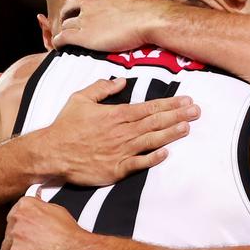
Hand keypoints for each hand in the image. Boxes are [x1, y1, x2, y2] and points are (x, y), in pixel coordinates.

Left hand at [2, 195, 87, 249]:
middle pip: (8, 232)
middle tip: (34, 244)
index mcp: (25, 205)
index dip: (20, 226)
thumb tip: (34, 207)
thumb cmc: (69, 233)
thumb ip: (39, 207)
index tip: (27, 231)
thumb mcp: (56, 210)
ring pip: (7, 248)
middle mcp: (17, 219)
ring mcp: (15, 237)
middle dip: (18, 240)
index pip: (12, 216)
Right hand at [35, 77, 198, 185]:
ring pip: (151, 140)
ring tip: (188, 128)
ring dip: (171, 134)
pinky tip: (167, 154)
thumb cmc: (65, 126)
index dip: (170, 104)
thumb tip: (121, 80)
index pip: (149, 107)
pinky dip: (153, 158)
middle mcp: (122, 132)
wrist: (51, 152)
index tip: (187, 100)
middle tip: (197, 111)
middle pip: (155, 122)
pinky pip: (139, 163)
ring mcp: (120, 151)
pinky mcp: (116, 169)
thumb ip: (102, 88)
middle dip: (178, 115)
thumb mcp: (79, 99)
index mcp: (116, 115)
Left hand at [52, 0, 168, 52]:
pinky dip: (59, 42)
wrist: (149, 19)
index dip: (83, 10)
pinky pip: (63, 38)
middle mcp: (88, 3)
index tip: (87, 16)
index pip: (84, 0)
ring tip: (67, 41)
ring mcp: (85, 19)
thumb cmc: (146, 9)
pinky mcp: (84, 36)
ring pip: (66, 26)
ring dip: (66, 32)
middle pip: (71, 12)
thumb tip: (126, 3)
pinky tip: (59, 47)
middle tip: (73, 28)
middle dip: (71, 20)